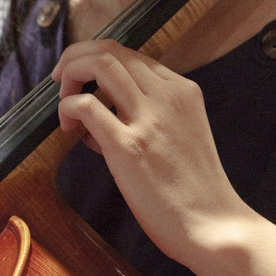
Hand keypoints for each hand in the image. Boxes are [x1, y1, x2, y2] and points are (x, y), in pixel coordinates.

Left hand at [52, 39, 253, 267]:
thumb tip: (99, 115)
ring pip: (100, 63)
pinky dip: (68, 108)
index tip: (80, 79)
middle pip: (111, 49)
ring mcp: (149, 120)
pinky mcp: (130, 147)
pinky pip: (87, 106)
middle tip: (60, 80)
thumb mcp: (181, 134)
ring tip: (62, 99)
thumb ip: (146, 117)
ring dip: (71, 73)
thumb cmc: (194, 190)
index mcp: (182, 91)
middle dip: (76, 57)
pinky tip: (69, 129)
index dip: (96, 59)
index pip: (130, 54)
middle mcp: (168, 96)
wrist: (214, 226)